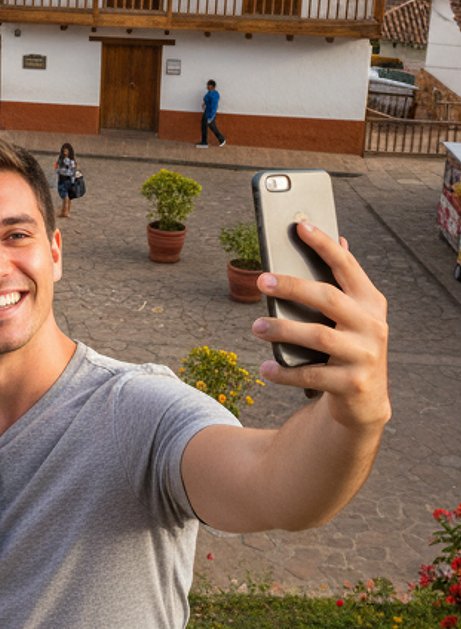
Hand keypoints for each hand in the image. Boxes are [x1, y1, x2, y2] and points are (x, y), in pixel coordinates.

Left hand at [252, 222, 389, 431]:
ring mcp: (365, 356)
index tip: (301, 226)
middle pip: (328, 298)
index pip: (347, 266)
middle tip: (261, 281)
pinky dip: (284, 372)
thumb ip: (343, 283)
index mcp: (371, 303)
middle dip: (292, 286)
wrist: (366, 402)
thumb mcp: (352, 316)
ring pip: (318, 336)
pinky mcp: (353, 384)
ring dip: (282, 329)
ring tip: (256, 327)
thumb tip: (339, 239)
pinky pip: (311, 375)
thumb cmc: (349, 347)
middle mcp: (372, 326)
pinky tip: (265, 367)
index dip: (324, 245)